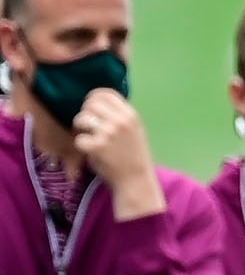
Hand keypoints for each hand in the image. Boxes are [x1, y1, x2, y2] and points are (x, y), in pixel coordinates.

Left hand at [71, 88, 162, 218]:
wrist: (136, 180)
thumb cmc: (133, 156)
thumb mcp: (134, 130)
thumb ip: (119, 115)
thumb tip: (95, 101)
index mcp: (131, 115)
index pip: (105, 93)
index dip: (93, 98)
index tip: (91, 108)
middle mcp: (121, 121)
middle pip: (90, 104)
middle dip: (86, 114)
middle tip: (88, 127)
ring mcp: (109, 133)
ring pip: (81, 118)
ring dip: (80, 128)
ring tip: (88, 137)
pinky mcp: (97, 146)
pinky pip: (78, 139)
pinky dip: (81, 146)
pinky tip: (90, 151)